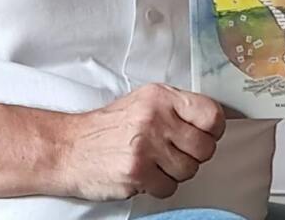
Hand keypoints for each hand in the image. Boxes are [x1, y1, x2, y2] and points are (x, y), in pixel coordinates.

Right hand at [60, 83, 224, 200]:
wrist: (71, 147)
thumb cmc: (109, 127)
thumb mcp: (143, 102)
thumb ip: (176, 108)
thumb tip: (214, 121)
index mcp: (160, 96)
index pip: (211, 114)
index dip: (213, 130)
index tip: (205, 134)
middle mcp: (155, 117)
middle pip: (205, 147)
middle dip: (192, 155)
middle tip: (173, 152)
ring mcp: (146, 146)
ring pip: (189, 170)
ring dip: (174, 172)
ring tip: (154, 162)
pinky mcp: (138, 172)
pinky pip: (170, 188)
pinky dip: (159, 186)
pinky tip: (144, 174)